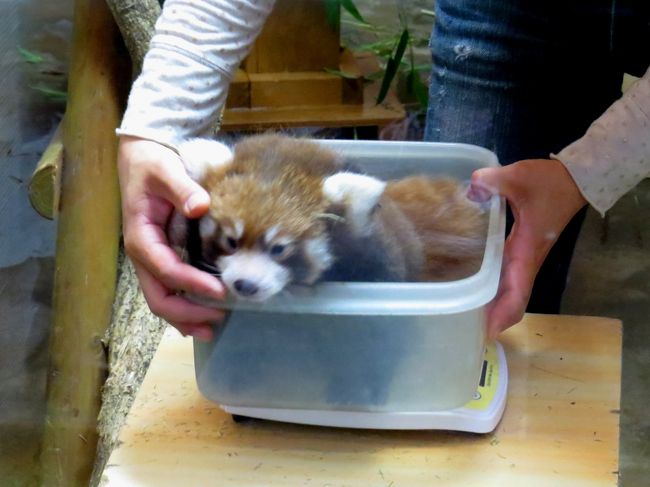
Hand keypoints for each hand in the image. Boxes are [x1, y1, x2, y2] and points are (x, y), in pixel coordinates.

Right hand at [118, 136, 225, 339]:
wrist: (142, 157)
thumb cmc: (153, 164)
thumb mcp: (166, 169)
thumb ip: (182, 187)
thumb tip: (200, 206)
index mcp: (141, 236)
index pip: (166, 269)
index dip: (192, 284)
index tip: (222, 293)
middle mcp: (143, 254)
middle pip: (159, 296)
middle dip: (187, 314)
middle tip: (218, 320)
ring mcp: (151, 259)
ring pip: (162, 299)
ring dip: (185, 318)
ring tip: (212, 328)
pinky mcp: (162, 257)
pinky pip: (170, 289)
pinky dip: (184, 306)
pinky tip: (203, 316)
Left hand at [468, 159, 586, 338]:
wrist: (573, 179)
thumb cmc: (550, 183)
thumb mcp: (519, 177)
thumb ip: (494, 181)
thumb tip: (471, 187)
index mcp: (527, 253)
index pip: (517, 294)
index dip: (502, 316)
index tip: (484, 333)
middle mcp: (526, 262)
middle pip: (511, 301)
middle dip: (491, 319)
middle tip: (461, 330)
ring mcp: (523, 258)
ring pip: (507, 291)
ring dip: (490, 306)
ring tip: (461, 315)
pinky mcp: (519, 250)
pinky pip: (504, 277)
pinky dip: (490, 288)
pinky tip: (469, 287)